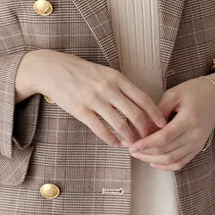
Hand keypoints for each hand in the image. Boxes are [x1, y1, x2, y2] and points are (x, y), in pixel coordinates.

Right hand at [27, 50, 167, 146]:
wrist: (51, 69)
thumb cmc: (81, 71)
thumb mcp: (104, 72)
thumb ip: (121, 86)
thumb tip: (139, 105)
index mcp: (116, 77)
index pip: (143, 98)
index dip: (155, 114)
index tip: (163, 125)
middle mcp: (108, 88)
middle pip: (135, 114)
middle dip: (145, 130)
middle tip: (149, 139)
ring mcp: (94, 99)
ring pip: (120, 124)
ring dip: (129, 137)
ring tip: (133, 144)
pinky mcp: (80, 110)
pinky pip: (100, 129)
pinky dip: (111, 139)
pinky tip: (115, 143)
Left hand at [123, 76, 214, 170]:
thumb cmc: (195, 90)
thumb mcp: (174, 94)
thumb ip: (159, 111)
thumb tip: (144, 128)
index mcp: (189, 119)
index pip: (164, 138)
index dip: (146, 144)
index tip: (132, 146)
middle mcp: (195, 135)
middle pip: (167, 151)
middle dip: (146, 153)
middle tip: (130, 149)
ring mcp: (198, 143)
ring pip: (172, 160)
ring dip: (153, 160)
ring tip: (139, 155)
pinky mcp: (198, 148)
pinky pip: (181, 163)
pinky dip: (166, 165)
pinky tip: (153, 161)